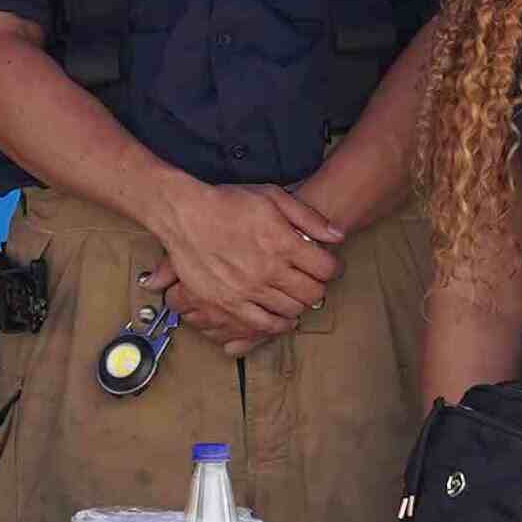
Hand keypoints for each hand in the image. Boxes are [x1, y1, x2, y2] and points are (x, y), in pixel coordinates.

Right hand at [146, 180, 339, 345]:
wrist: (183, 214)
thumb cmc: (227, 202)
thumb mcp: (272, 196)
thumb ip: (308, 217)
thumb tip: (338, 236)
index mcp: (283, 243)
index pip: (326, 268)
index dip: (332, 268)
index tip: (328, 266)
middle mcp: (269, 270)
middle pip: (312, 293)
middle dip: (317, 287)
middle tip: (311, 281)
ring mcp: (248, 290)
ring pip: (291, 310)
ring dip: (298, 304)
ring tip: (294, 295)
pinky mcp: (229, 303)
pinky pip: (263, 324)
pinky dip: (277, 324)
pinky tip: (280, 317)